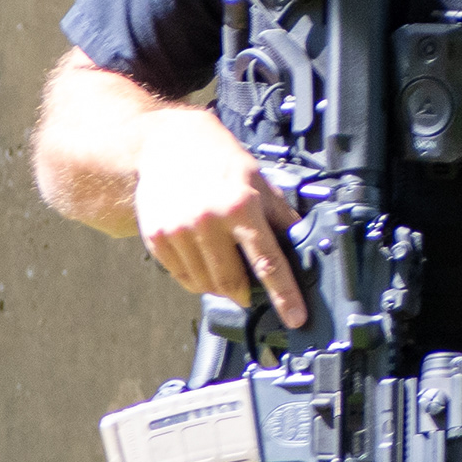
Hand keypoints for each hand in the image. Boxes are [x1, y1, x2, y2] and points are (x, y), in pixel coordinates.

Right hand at [132, 108, 305, 326]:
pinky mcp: (157, 238)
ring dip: (220, 285)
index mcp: (240, 206)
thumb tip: (304, 248)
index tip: (295, 318)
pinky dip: (197, 278)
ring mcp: (179, 231)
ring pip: (206, 285)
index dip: (284, 295)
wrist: (164, 143)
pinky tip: (201, 256)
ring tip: (222, 260)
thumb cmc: (216, 160)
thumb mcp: (257, 179)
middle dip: (246, 293)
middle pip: (233, 283)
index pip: (268, 262)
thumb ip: (279, 216)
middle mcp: (208, 220)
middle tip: (250, 287)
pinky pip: (183, 278)